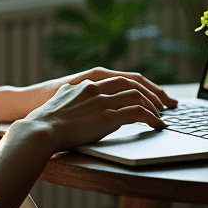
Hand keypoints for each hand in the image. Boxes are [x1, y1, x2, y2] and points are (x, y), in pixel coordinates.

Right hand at [0, 67, 177, 122]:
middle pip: (135, 83)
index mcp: (89, 83)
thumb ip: (69, 94)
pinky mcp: (107, 117)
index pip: (123, 78)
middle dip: (154, 92)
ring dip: (155, 105)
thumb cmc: (45, 118)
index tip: (152, 92)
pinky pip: (138, 114)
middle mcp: (98, 88)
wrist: (39, 128)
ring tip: (163, 116)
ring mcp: (103, 101)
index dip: (141, 85)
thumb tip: (68, 93)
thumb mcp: (59, 99)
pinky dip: (153, 118)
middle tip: (168, 102)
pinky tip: (158, 125)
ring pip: (139, 96)